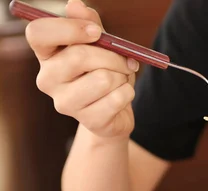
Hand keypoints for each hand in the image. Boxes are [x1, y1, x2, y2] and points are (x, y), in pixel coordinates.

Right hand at [25, 0, 138, 137]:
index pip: (39, 34)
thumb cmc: (104, 72)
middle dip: (113, 56)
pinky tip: (121, 97)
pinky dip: (128, 93)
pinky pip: (118, 98)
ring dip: (122, 76)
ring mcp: (65, 103)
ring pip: (104, 79)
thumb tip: (75, 5)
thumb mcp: (100, 45)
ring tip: (119, 81)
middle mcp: (47, 79)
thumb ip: (90, 23)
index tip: (97, 32)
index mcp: (46, 55)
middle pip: (79, 57)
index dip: (69, 28)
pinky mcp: (88, 121)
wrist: (115, 112)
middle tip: (127, 60)